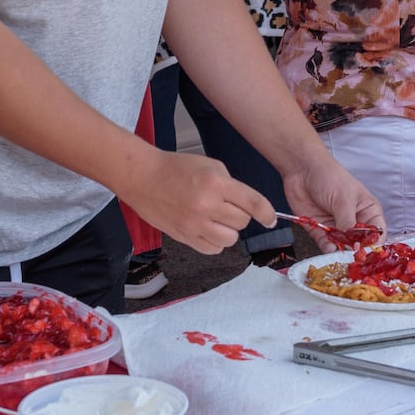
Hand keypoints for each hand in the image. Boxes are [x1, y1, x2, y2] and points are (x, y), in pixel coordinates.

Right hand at [118, 150, 274, 255]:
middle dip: (241, 215)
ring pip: (229, 240)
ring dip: (228, 230)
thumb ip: (231, 185)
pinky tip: (207, 228)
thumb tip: (247, 205)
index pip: (252, 203)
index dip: (267, 213)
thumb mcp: (210, 165)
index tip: (271, 219)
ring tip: (217, 218)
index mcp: (216, 184)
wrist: (143, 178)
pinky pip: (212, 249)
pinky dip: (215, 242)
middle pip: (242, 222)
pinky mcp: (184, 237)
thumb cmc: (175, 168)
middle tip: (228, 205)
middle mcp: (207, 206)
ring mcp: (194, 224)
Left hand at [278, 154, 385, 252]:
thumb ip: (349, 224)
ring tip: (339, 257)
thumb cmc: (329, 176)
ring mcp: (337, 228)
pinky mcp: (321, 231)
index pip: (377, 234)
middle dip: (356, 254)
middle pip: (360, 245)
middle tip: (352, 260)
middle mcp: (354, 222)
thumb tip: (354, 245)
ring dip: (340, 254)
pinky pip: (326, 246)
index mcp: (368, 212)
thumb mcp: (344, 199)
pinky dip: (327, 251)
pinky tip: (328, 250)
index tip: (368, 255)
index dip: (374, 246)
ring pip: (343, 249)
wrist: (301, 169)